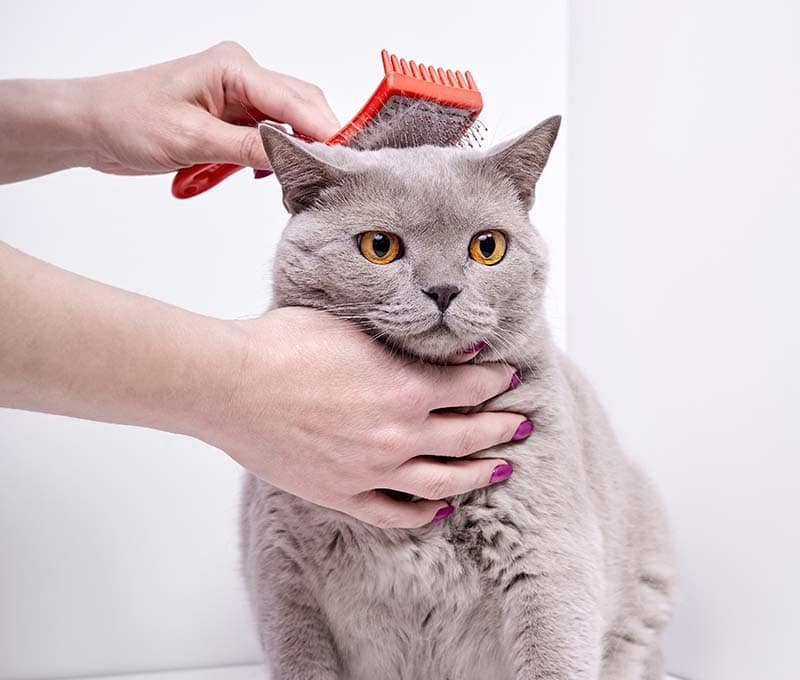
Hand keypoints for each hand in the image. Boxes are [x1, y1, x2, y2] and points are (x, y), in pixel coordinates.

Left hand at [83, 41, 339, 174]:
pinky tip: (269, 179)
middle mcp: (242, 77)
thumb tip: (295, 158)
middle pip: (300, 108)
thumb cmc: (127, 120)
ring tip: (298, 184)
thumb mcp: (190, 139)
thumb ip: (247, 148)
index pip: (295, 99)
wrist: (92, 125)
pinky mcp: (231, 119)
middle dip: (315, 143)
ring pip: (287, 126)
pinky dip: (269, 161)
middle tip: (330, 178)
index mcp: (233, 67)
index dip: (324, 131)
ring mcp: (238, 97)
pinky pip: (267, 139)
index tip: (346, 161)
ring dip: (290, 155)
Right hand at [205, 307, 530, 528]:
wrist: (231, 384)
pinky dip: (424, 513)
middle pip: (468, 436)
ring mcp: (371, 471)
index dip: (496, 382)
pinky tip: (440, 510)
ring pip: (443, 482)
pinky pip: (395, 513)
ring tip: (499, 469)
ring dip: (477, 474)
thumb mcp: (353, 328)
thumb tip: (449, 350)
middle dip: (502, 429)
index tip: (509, 381)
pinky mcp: (341, 494)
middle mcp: (398, 435)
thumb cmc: (283, 346)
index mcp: (405, 388)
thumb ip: (405, 344)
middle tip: (521, 425)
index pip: (470, 387)